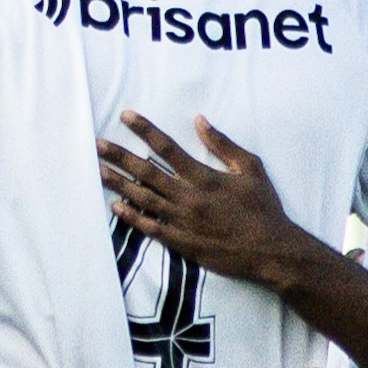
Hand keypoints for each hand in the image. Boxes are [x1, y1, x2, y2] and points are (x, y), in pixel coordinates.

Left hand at [98, 113, 319, 288]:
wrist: (270, 251)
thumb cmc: (263, 208)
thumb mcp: (251, 168)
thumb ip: (223, 144)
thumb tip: (199, 120)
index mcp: (204, 176)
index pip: (167, 147)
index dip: (144, 130)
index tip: (126, 117)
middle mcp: (188, 197)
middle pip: (146, 171)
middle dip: (119, 156)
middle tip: (96, 144)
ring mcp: (182, 221)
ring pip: (142, 198)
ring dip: (118, 183)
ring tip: (97, 170)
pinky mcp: (181, 242)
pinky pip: (149, 227)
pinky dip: (131, 216)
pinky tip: (116, 206)